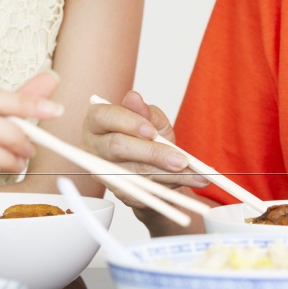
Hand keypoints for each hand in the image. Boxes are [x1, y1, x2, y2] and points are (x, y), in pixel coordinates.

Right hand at [82, 91, 209, 212]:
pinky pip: (143, 189)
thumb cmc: (146, 136)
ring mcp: (104, 170)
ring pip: (133, 172)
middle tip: (180, 159)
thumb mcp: (151, 119)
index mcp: (97, 121)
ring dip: (166, 173)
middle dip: (152, 153)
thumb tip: (134, 98)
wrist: (152, 165)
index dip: (128, 123)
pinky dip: (169, 184)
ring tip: (193, 171)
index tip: (152, 131)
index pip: (104, 117)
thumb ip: (145, 111)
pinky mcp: (118, 190)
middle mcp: (94, 146)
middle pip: (117, 147)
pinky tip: (189, 180)